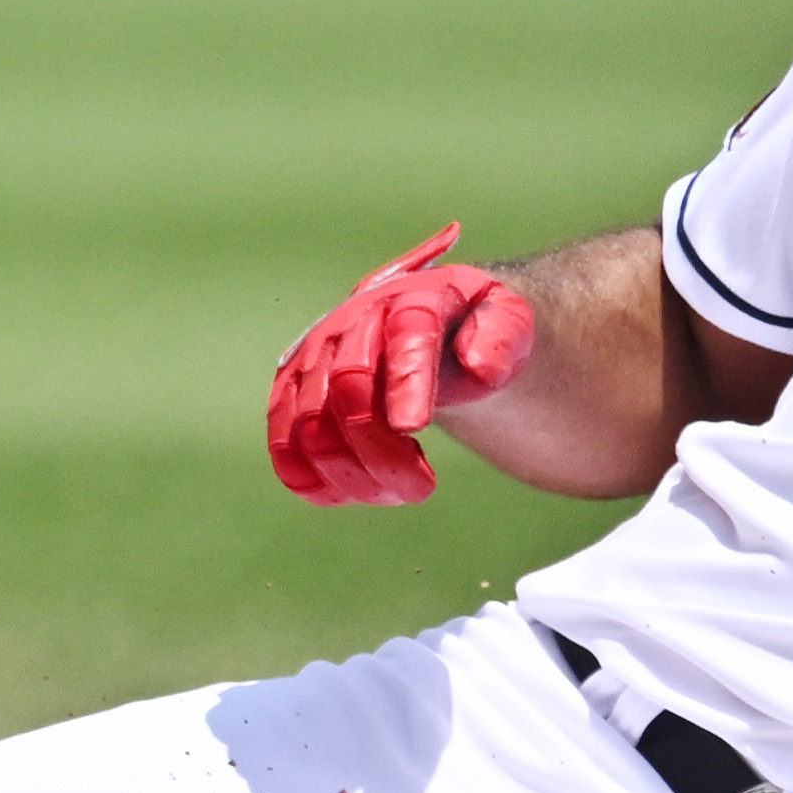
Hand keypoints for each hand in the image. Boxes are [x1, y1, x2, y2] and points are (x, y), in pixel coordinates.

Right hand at [264, 220, 536, 505]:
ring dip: (353, 476)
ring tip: (399, 490)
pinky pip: (285, 450)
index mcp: (409, 301)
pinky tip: (358, 490)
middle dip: (381, 450)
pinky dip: (313, 482)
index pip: (404, 337)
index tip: (413, 427)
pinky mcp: (292, 398)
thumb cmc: (472, 331)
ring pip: (308, 429)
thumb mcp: (508, 322)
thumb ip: (501, 337)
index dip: (405, 383)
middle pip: (347, 391)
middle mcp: (349, 326)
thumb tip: (478, 367)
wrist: (429, 330)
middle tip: (423, 486)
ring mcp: (313, 362)